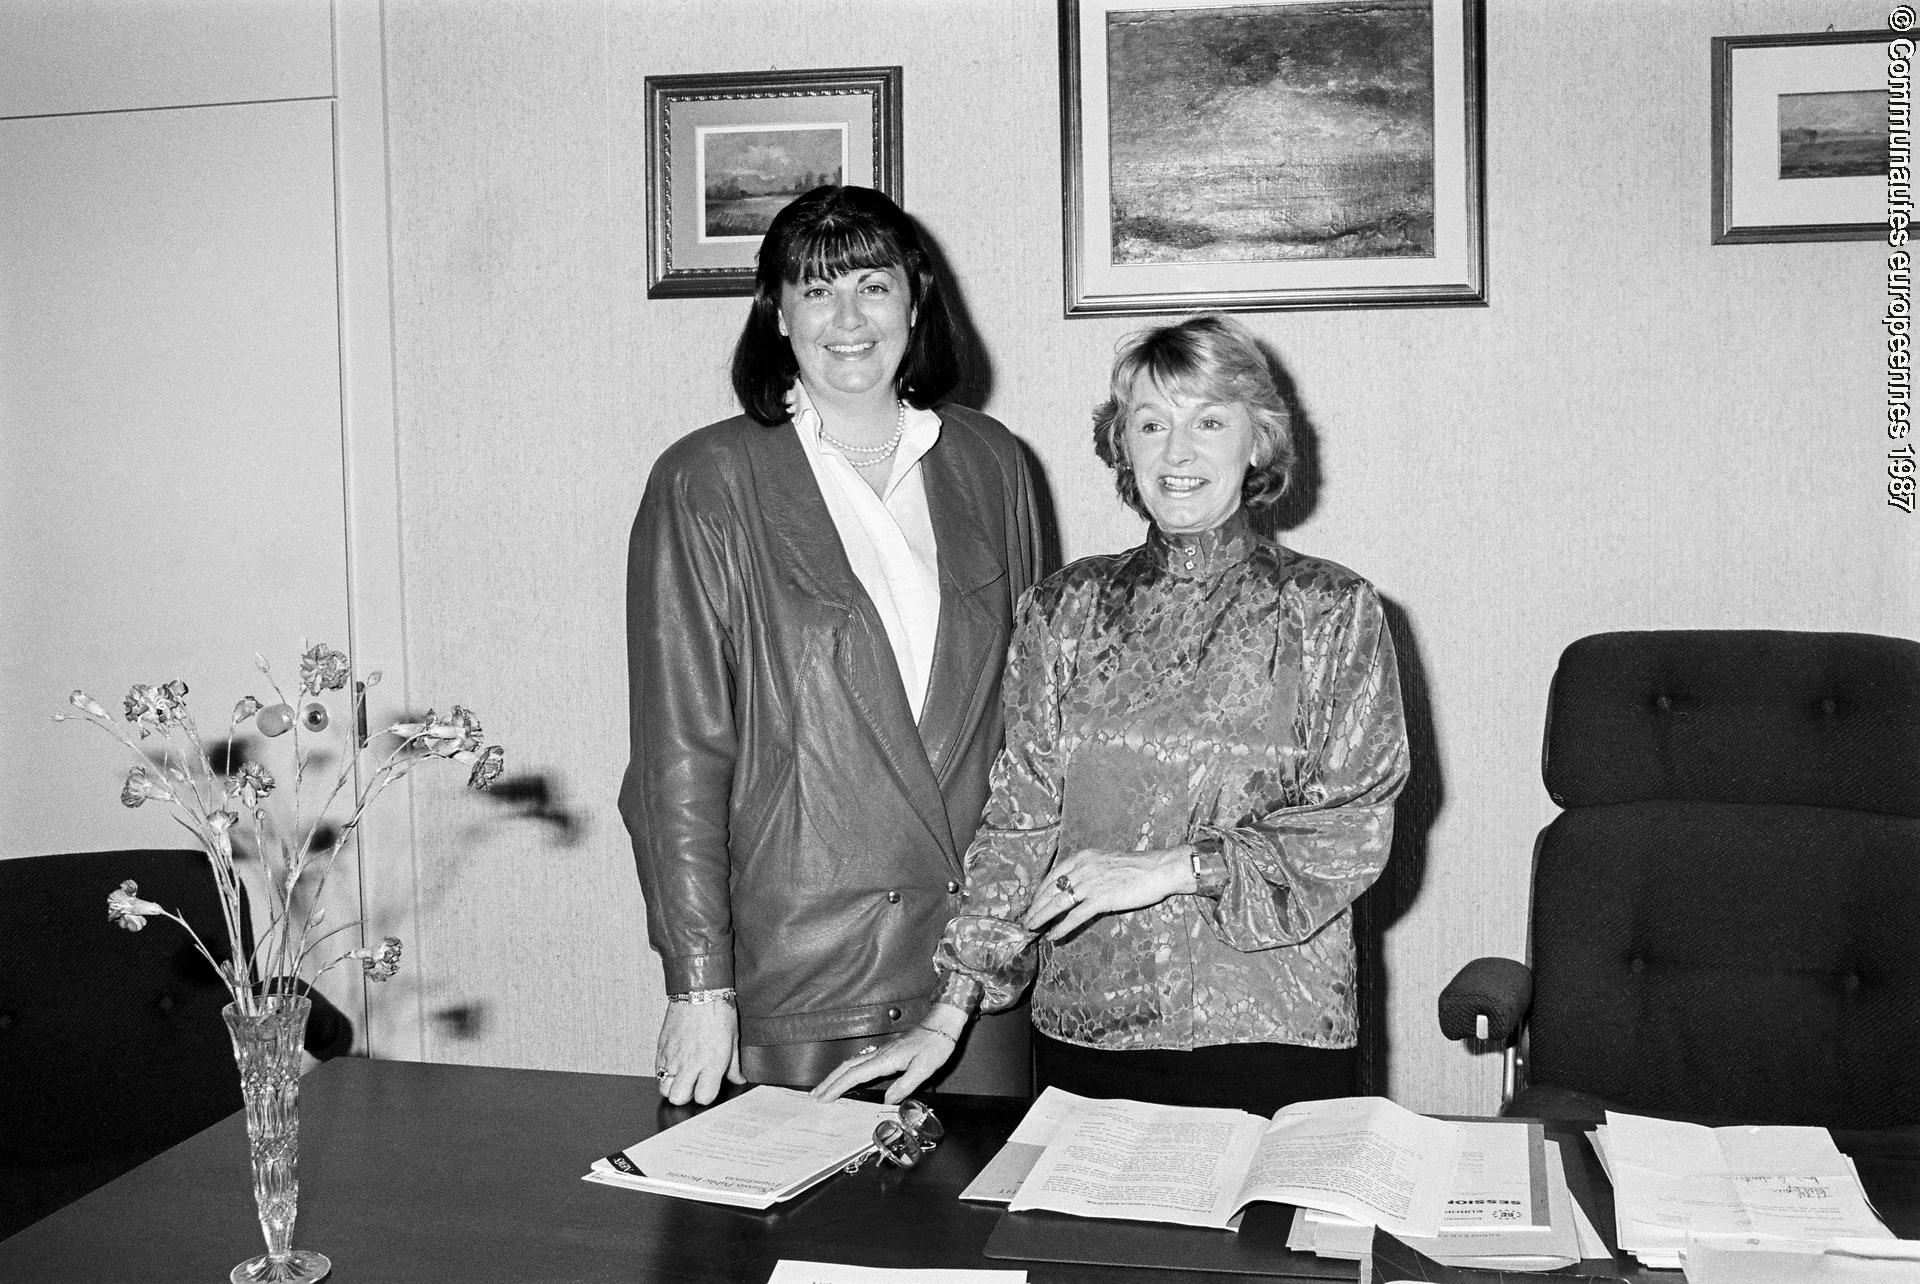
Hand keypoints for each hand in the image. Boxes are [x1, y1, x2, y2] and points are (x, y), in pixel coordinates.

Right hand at [654, 1000, 744, 1105]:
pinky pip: (657, 1071)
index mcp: (712, 1062)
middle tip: (694, 1083)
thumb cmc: (719, 1011)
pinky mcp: (661, 1047)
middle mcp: (690, 1063)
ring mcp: (673, 1056)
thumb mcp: (733, 1039)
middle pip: (678, 1098)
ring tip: (683, 1074)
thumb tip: (738, 1079)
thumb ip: (734, 1065)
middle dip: (686, 1095)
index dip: (707, 1095)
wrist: (699, 989)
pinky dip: (665, 1072)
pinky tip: (675, 1062)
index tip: (710, 1086)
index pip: (704, 1098)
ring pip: (664, 1088)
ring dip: (673, 1085)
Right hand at [811, 1007, 967, 1103]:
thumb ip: (905, 1084)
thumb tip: (887, 1099)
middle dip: (829, 1081)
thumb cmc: (935, 1045)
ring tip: (824, 1089)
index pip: (855, 1074)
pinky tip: (846, 1078)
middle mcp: (879, 1054)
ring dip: (835, 1076)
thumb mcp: (925, 1068)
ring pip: (851, 1064)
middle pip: (847, 1068)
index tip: (824, 1098)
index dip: (838, 1087)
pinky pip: (859, 1063)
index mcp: (886, 1059)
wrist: (941, 1025)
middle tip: (814, 1095)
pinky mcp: (886, 1053)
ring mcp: (881, 1052)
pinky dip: (847, 1072)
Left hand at [1023, 846, 1196, 940]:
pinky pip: (1076, 916)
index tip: (1032, 904)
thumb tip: (1075, 888)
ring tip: (1032, 928)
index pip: (1052, 876)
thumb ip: (1089, 872)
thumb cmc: (1136, 868)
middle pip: (1051, 890)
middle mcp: (1083, 868)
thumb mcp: (1106, 862)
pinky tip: (1053, 936)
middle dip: (1036, 907)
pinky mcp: (1101, 899)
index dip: (1039, 892)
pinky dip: (1062, 927)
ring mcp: (1091, 883)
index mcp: (1083, 857)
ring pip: (1058, 903)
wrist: (1158, 869)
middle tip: (1025, 921)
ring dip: (1042, 917)